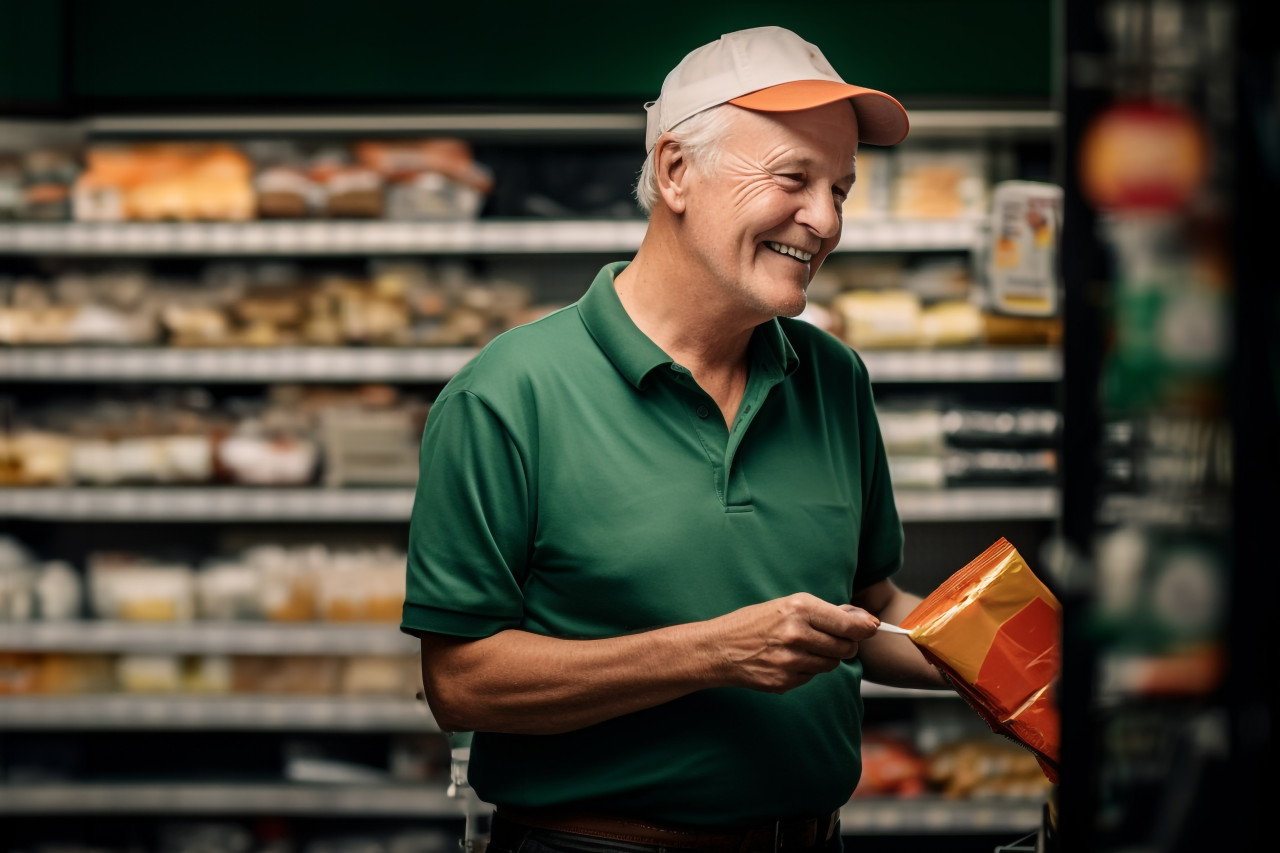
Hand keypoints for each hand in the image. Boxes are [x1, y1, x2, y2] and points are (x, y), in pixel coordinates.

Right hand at [709, 593, 879, 693]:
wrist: (718, 648)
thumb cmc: (752, 623)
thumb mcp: (786, 605)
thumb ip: (825, 612)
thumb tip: (862, 618)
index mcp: (799, 609)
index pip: (849, 624)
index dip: (865, 627)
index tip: (872, 627)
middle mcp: (797, 634)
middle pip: (845, 647)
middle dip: (845, 644)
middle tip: (832, 638)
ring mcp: (791, 661)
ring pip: (831, 665)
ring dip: (826, 658)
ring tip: (804, 648)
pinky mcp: (785, 682)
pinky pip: (812, 677)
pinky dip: (807, 670)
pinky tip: (788, 660)